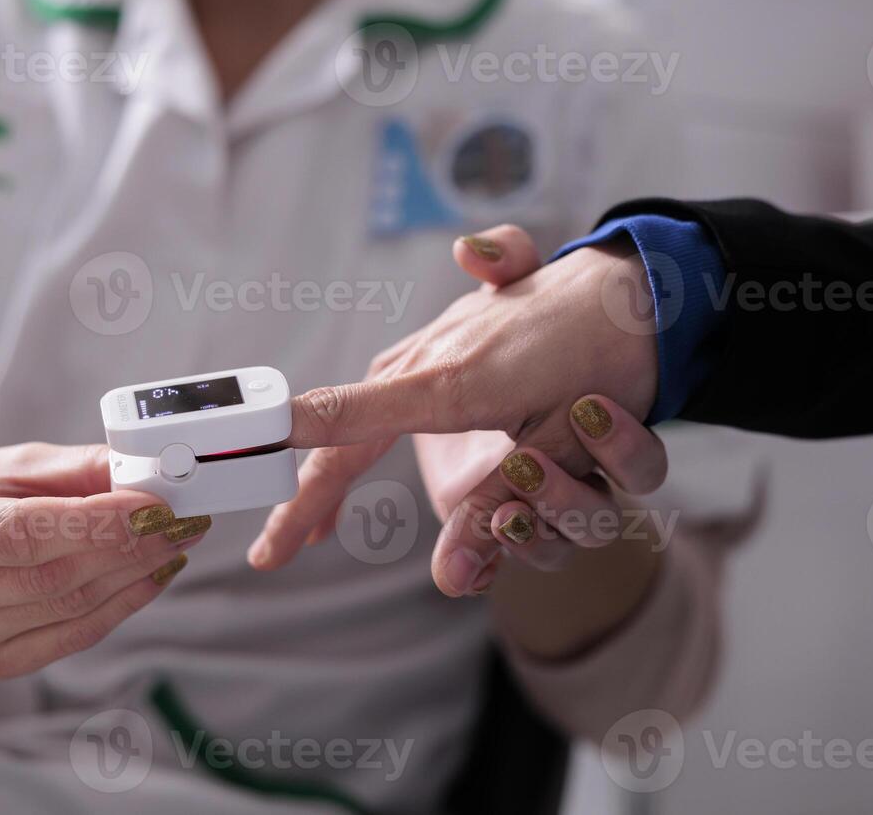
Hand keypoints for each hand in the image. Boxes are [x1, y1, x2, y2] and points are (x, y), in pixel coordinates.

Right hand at [0, 443, 207, 681]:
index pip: (19, 533)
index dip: (94, 523)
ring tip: (175, 541)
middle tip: (181, 520)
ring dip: (134, 574)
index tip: (152, 506)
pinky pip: (70, 639)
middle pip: (49, 576)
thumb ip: (74, 469)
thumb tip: (143, 471)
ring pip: (67, 609)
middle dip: (128, 546)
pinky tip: (152, 576)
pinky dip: (121, 606)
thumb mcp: (6, 464)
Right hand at [249, 224, 660, 576]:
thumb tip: (449, 582)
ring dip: (336, 464)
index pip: (351, 417)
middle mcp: (432, 359)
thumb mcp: (558, 450)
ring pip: (369, 407)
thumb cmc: (605, 361)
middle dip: (307, 493)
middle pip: (350, 430)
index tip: (237, 454)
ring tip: (311, 520)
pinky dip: (363, 419)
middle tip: (274, 550)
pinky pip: (392, 381)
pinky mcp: (454, 338)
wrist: (636, 289)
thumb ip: (497, 515)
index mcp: (450, 382)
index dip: (292, 439)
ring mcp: (441, 343)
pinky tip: (348, 452)